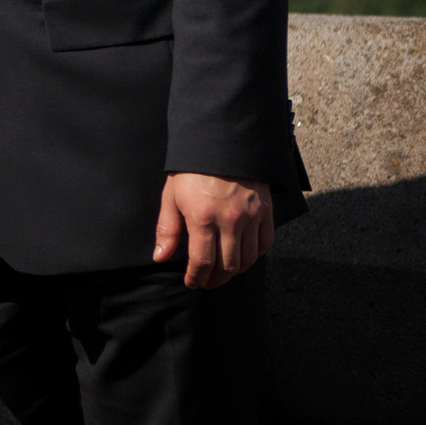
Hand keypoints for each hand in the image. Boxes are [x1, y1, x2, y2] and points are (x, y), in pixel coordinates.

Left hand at [153, 172, 272, 287]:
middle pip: (228, 266)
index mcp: (202, 217)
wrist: (221, 142)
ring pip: (248, 259)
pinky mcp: (265, 211)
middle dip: (216, 279)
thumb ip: (167, 229)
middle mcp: (230, 220)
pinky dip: (254, 255)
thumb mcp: (171, 196)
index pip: (202, 261)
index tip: (191, 282)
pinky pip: (265, 244)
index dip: (196, 277)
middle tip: (206, 281)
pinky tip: (243, 255)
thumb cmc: (191, 169)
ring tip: (223, 271)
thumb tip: (160, 257)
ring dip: (235, 271)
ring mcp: (251, 216)